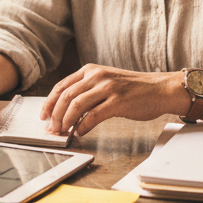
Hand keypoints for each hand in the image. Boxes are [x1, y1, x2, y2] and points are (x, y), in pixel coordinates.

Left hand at [41, 65, 172, 136]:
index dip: (49, 102)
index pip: (61, 86)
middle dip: (55, 115)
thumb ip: (87, 92)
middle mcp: (97, 76)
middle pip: (65, 96)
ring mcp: (107, 88)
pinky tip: (80, 133)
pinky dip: (83, 126)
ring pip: (76, 106)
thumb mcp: (106, 82)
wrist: (159, 89)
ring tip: (64, 132)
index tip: (43, 116)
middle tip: (51, 129)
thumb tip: (67, 111)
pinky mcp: (118, 101)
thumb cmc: (133, 89)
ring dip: (66, 122)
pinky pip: (93, 116)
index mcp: (90, 70)